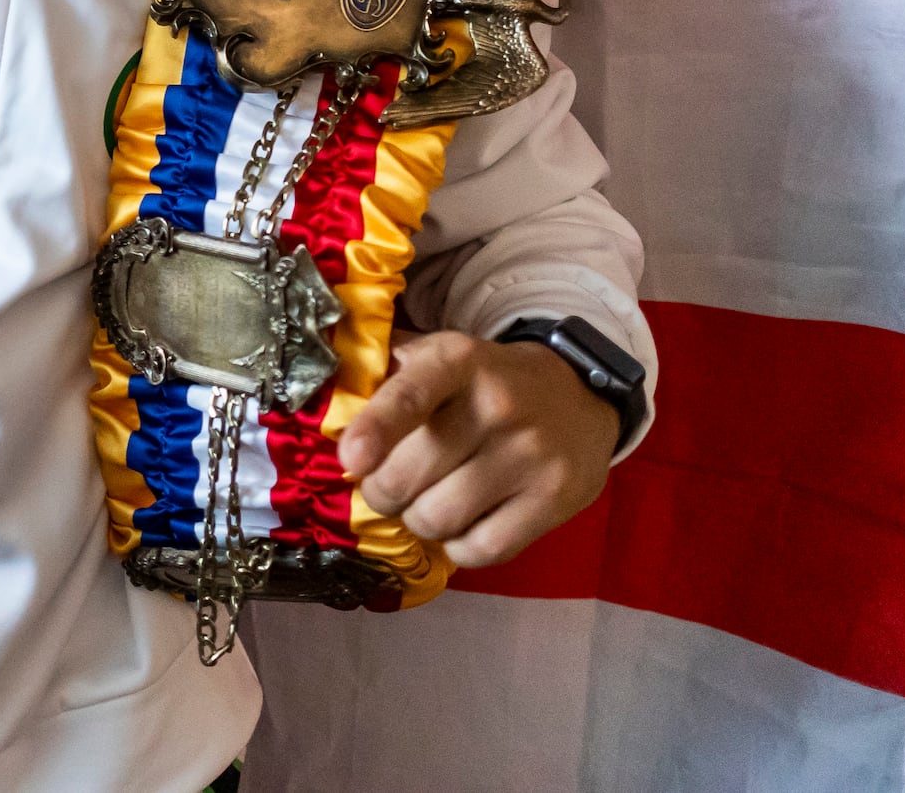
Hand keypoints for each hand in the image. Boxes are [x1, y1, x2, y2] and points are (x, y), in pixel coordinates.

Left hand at [336, 329, 617, 567]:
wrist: (578, 393)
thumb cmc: (485, 380)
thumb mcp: (438, 355)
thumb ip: (383, 372)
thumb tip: (326, 408)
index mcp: (458, 361)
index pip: (410, 396)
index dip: (374, 430)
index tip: (350, 461)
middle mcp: (497, 405)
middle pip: (411, 476)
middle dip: (381, 492)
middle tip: (384, 488)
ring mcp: (531, 455)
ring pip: (440, 518)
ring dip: (417, 521)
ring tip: (425, 502)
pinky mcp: (555, 499)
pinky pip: (482, 549)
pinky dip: (458, 547)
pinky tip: (462, 524)